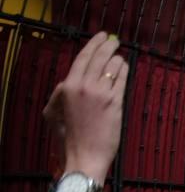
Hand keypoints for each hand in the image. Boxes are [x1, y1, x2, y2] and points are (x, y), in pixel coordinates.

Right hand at [54, 32, 127, 182]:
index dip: (93, 45)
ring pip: (112, 67)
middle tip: (113, 40)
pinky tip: (125, 67)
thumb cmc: (67, 137)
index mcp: (67, 86)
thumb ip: (59, 94)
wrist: (84, 155)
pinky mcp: (116, 103)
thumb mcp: (53, 112)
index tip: (100, 36)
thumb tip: (66, 82)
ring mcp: (101, 93)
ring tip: (119, 57)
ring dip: (117, 59)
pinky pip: (121, 80)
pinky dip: (123, 71)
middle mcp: (84, 85)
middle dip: (107, 45)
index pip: (82, 58)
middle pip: (99, 58)